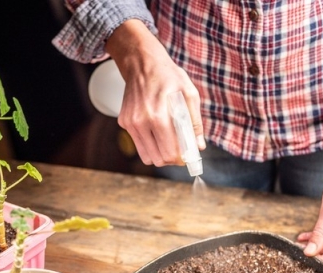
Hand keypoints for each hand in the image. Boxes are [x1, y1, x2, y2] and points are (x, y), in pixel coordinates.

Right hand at [105, 20, 204, 167]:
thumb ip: (194, 123)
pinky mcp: (124, 122)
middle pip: (158, 159)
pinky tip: (156, 130)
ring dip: (160, 153)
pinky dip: (150, 143)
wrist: (142, 63)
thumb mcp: (189, 94)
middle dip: (172, 158)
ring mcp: (130, 123)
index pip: (169, 152)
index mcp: (158, 116)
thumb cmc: (169, 77)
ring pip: (147, 156)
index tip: (188, 155)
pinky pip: (139, 144)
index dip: (182, 158)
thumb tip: (199, 147)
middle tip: (180, 150)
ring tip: (169, 142)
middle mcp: (141, 122)